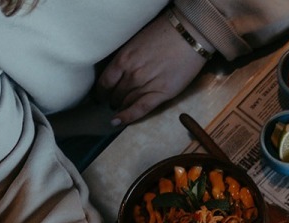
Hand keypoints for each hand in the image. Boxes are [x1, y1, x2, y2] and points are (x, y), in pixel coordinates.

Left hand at [93, 12, 207, 126]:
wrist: (189, 36)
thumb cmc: (164, 33)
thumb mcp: (137, 42)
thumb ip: (127, 57)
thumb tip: (121, 70)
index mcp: (124, 58)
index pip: (105, 81)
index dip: (100, 91)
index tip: (99, 96)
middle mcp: (132, 73)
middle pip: (116, 93)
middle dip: (112, 100)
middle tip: (112, 103)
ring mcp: (146, 84)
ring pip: (127, 101)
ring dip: (121, 107)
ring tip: (119, 110)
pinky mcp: (161, 93)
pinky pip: (141, 108)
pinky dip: (128, 116)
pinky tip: (118, 121)